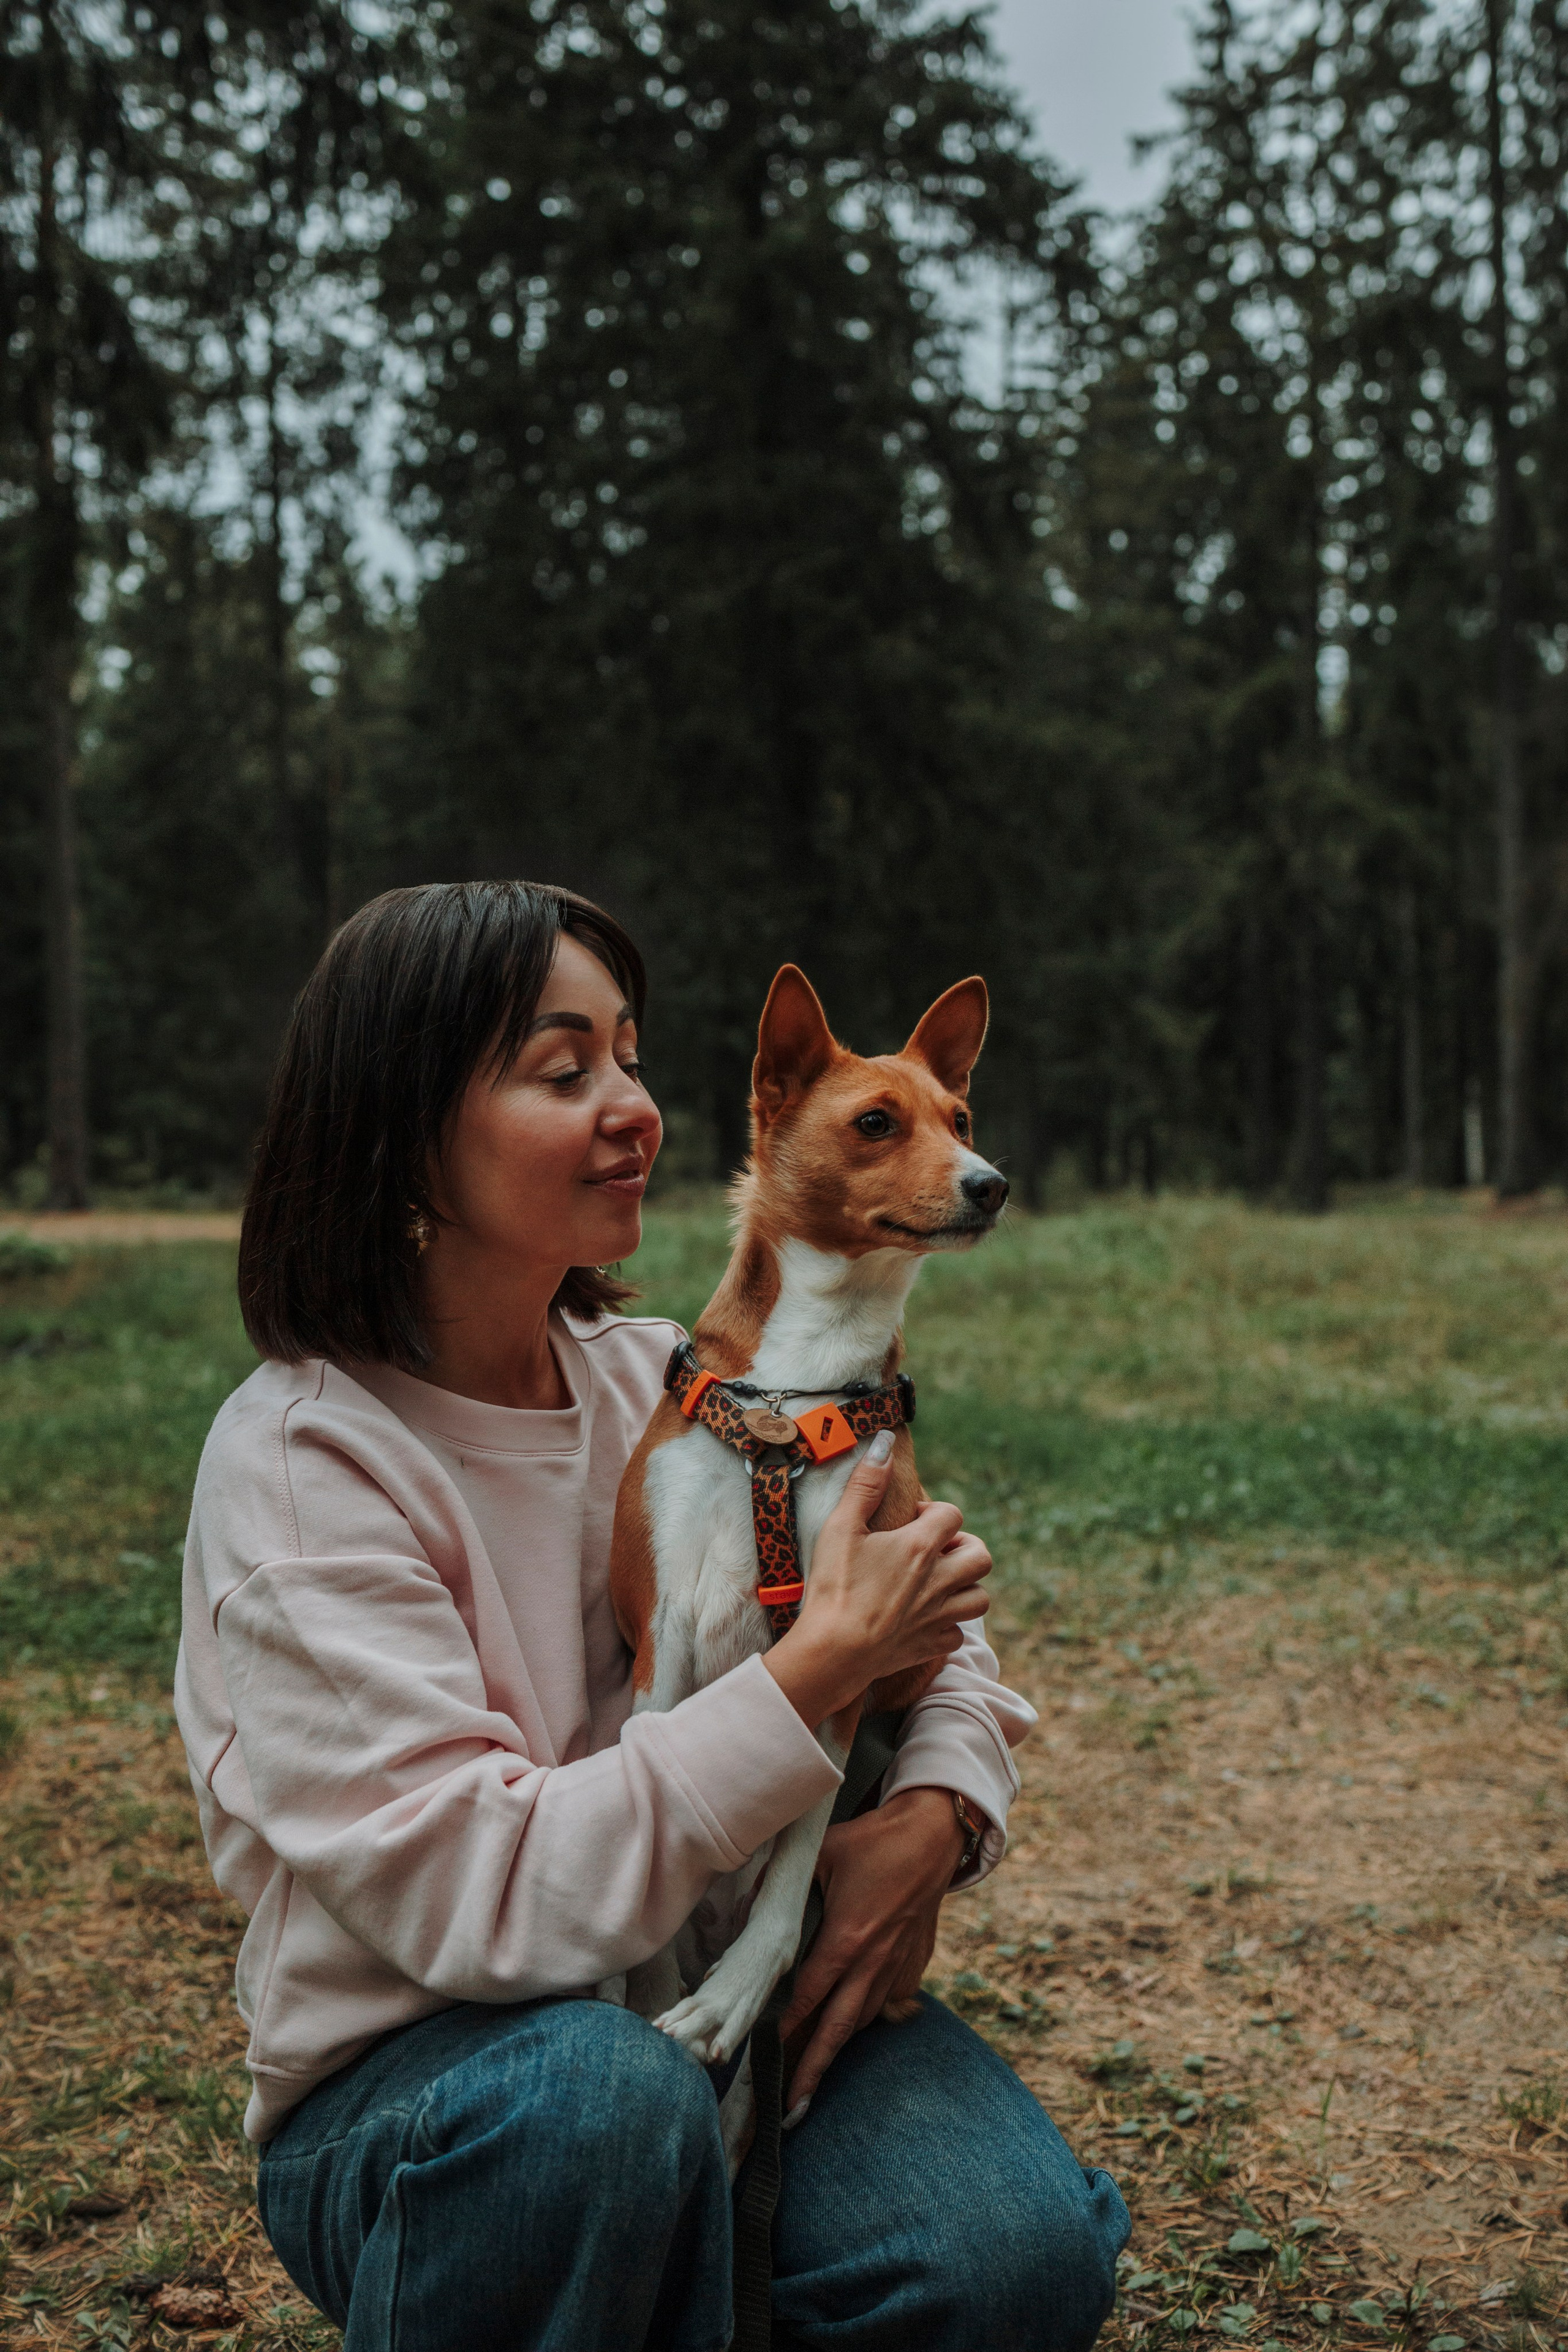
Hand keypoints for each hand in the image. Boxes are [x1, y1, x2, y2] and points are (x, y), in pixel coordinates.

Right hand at [763, 1433, 991, 1726]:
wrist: (832, 1651)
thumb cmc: (834, 1586)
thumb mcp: (841, 1527)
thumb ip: (866, 1484)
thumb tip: (885, 1442)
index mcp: (920, 1547)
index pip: (952, 1514)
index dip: (934, 1511)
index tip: (910, 1519)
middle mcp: (939, 1580)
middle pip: (981, 1555)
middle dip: (964, 1546)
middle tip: (935, 1549)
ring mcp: (939, 1616)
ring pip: (980, 1597)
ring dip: (965, 1585)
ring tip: (937, 1581)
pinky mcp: (931, 1645)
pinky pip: (959, 1633)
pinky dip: (949, 1624)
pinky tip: (926, 1618)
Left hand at [778, 1786, 967, 2111]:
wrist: (934, 1836)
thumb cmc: (875, 1841)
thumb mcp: (823, 1853)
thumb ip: (785, 1881)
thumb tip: (750, 1898)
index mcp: (846, 1940)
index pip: (808, 1997)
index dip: (785, 2031)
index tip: (764, 2060)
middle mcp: (872, 1963)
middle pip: (838, 2029)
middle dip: (813, 2071)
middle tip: (790, 2109)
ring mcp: (897, 1967)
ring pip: (862, 2019)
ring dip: (837, 2048)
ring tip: (813, 2076)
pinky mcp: (914, 1964)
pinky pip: (887, 2001)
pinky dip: (868, 2015)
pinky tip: (853, 2021)